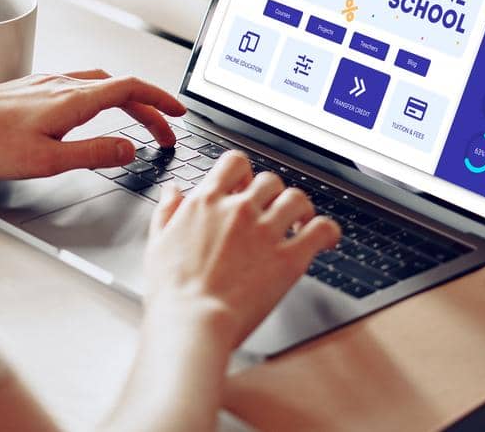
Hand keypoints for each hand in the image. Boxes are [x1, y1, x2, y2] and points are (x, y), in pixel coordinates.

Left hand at [0, 69, 186, 178]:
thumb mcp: (48, 160)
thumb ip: (93, 155)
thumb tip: (129, 150)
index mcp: (73, 99)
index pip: (131, 88)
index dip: (160, 100)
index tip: (178, 114)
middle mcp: (63, 84)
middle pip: (120, 87)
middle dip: (149, 108)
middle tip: (165, 132)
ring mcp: (47, 83)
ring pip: (100, 84)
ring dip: (126, 101)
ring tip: (136, 122)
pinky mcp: (33, 88)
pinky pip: (80, 85)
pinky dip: (102, 97)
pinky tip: (92, 113)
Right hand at [143, 151, 340, 351]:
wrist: (191, 322)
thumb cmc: (172, 291)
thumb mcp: (157, 242)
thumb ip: (167, 210)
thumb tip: (173, 190)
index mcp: (206, 202)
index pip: (235, 162)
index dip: (244, 171)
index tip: (245, 185)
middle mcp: (238, 210)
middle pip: (270, 180)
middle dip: (272, 193)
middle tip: (271, 210)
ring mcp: (265, 232)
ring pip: (297, 198)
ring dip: (301, 208)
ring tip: (300, 221)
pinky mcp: (288, 260)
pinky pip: (321, 231)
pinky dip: (327, 231)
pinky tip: (323, 239)